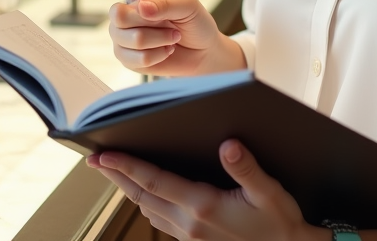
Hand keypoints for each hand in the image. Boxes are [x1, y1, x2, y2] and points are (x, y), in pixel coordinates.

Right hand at [73, 0, 244, 75]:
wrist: (202, 52)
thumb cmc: (195, 21)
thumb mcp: (188, 5)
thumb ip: (166, 5)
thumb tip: (141, 9)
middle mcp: (128, 10)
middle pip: (117, 14)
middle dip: (148, 23)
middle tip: (172, 26)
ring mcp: (123, 35)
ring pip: (127, 38)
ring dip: (158, 40)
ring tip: (172, 38)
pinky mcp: (126, 57)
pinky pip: (133, 58)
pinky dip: (156, 56)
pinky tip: (165, 52)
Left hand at [87, 140, 327, 240]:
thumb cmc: (281, 223)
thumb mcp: (270, 192)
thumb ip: (247, 168)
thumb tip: (228, 145)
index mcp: (203, 206)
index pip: (154, 182)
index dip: (126, 166)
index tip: (103, 155)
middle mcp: (190, 223)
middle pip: (141, 196)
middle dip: (116, 177)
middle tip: (95, 159)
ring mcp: (190, 236)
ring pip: (148, 210)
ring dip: (129, 190)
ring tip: (116, 172)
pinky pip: (160, 221)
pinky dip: (147, 203)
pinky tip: (149, 193)